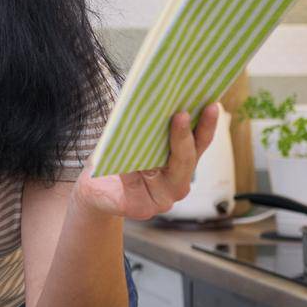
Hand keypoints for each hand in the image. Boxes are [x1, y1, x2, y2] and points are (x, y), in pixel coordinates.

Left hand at [74, 104, 221, 219]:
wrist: (94, 190)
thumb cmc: (116, 159)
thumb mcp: (133, 139)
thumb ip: (148, 125)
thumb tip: (152, 98)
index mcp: (181, 165)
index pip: (200, 143)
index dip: (206, 125)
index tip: (211, 104)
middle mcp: (177, 183)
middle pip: (187, 159)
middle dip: (185, 135)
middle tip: (182, 114)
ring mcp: (162, 199)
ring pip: (167, 174)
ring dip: (161, 152)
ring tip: (156, 132)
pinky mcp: (141, 208)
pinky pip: (135, 181)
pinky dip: (131, 165)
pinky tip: (124, 151)